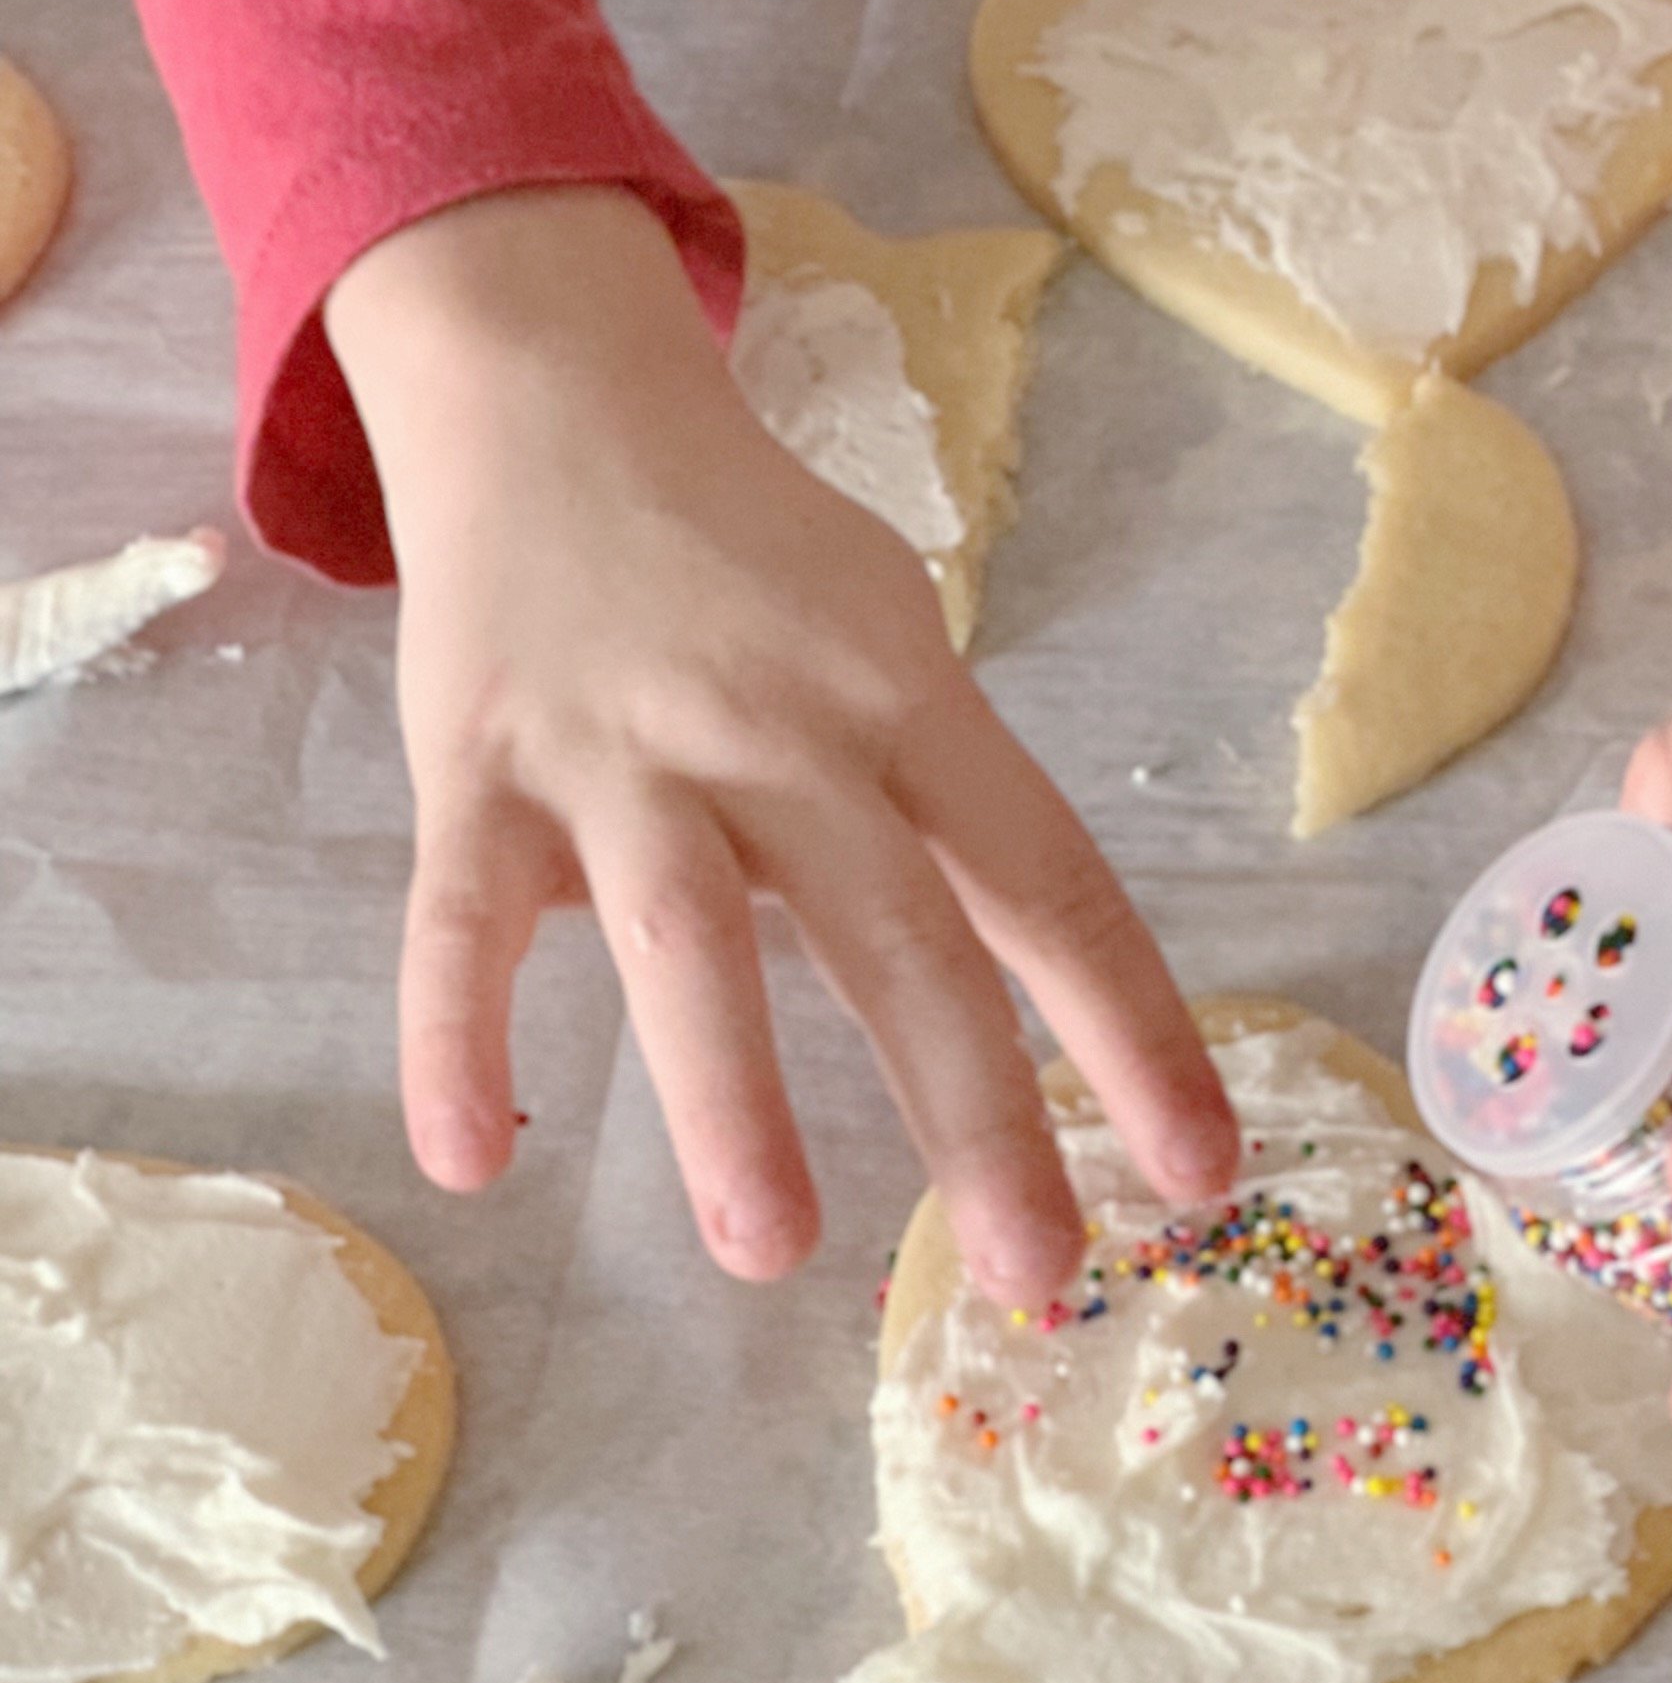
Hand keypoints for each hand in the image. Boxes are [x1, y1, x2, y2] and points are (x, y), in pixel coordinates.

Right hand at [328, 185, 1239, 1301]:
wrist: (560, 404)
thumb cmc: (750, 557)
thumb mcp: (883, 641)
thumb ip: (927, 803)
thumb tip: (1003, 986)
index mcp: (904, 702)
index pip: (1047, 880)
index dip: (1133, 1027)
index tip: (1202, 1168)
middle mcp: (780, 730)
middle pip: (900, 935)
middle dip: (978, 1116)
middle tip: (1041, 1277)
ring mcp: (625, 753)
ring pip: (688, 938)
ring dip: (730, 1099)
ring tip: (772, 1250)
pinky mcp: (480, 768)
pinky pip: (462, 921)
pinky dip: (458, 1036)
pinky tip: (473, 1159)